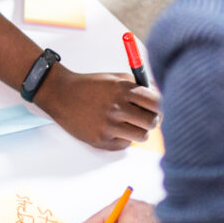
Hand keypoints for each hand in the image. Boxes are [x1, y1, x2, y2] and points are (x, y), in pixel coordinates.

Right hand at [34, 66, 159, 149]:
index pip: (156, 102)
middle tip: (147, 117)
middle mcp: (116, 108)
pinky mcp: (101, 141)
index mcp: (122, 89)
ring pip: (141, 136)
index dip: (161, 105)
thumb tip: (160, 96)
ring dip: (139, 130)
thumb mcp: (116, 78)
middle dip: (153, 119)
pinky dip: (124, 138)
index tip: (158, 107)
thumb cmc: (91, 86)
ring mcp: (108, 126)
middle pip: (152, 121)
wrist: (62, 95)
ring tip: (130, 123)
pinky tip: (114, 128)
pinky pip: (125, 144)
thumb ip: (139, 85)